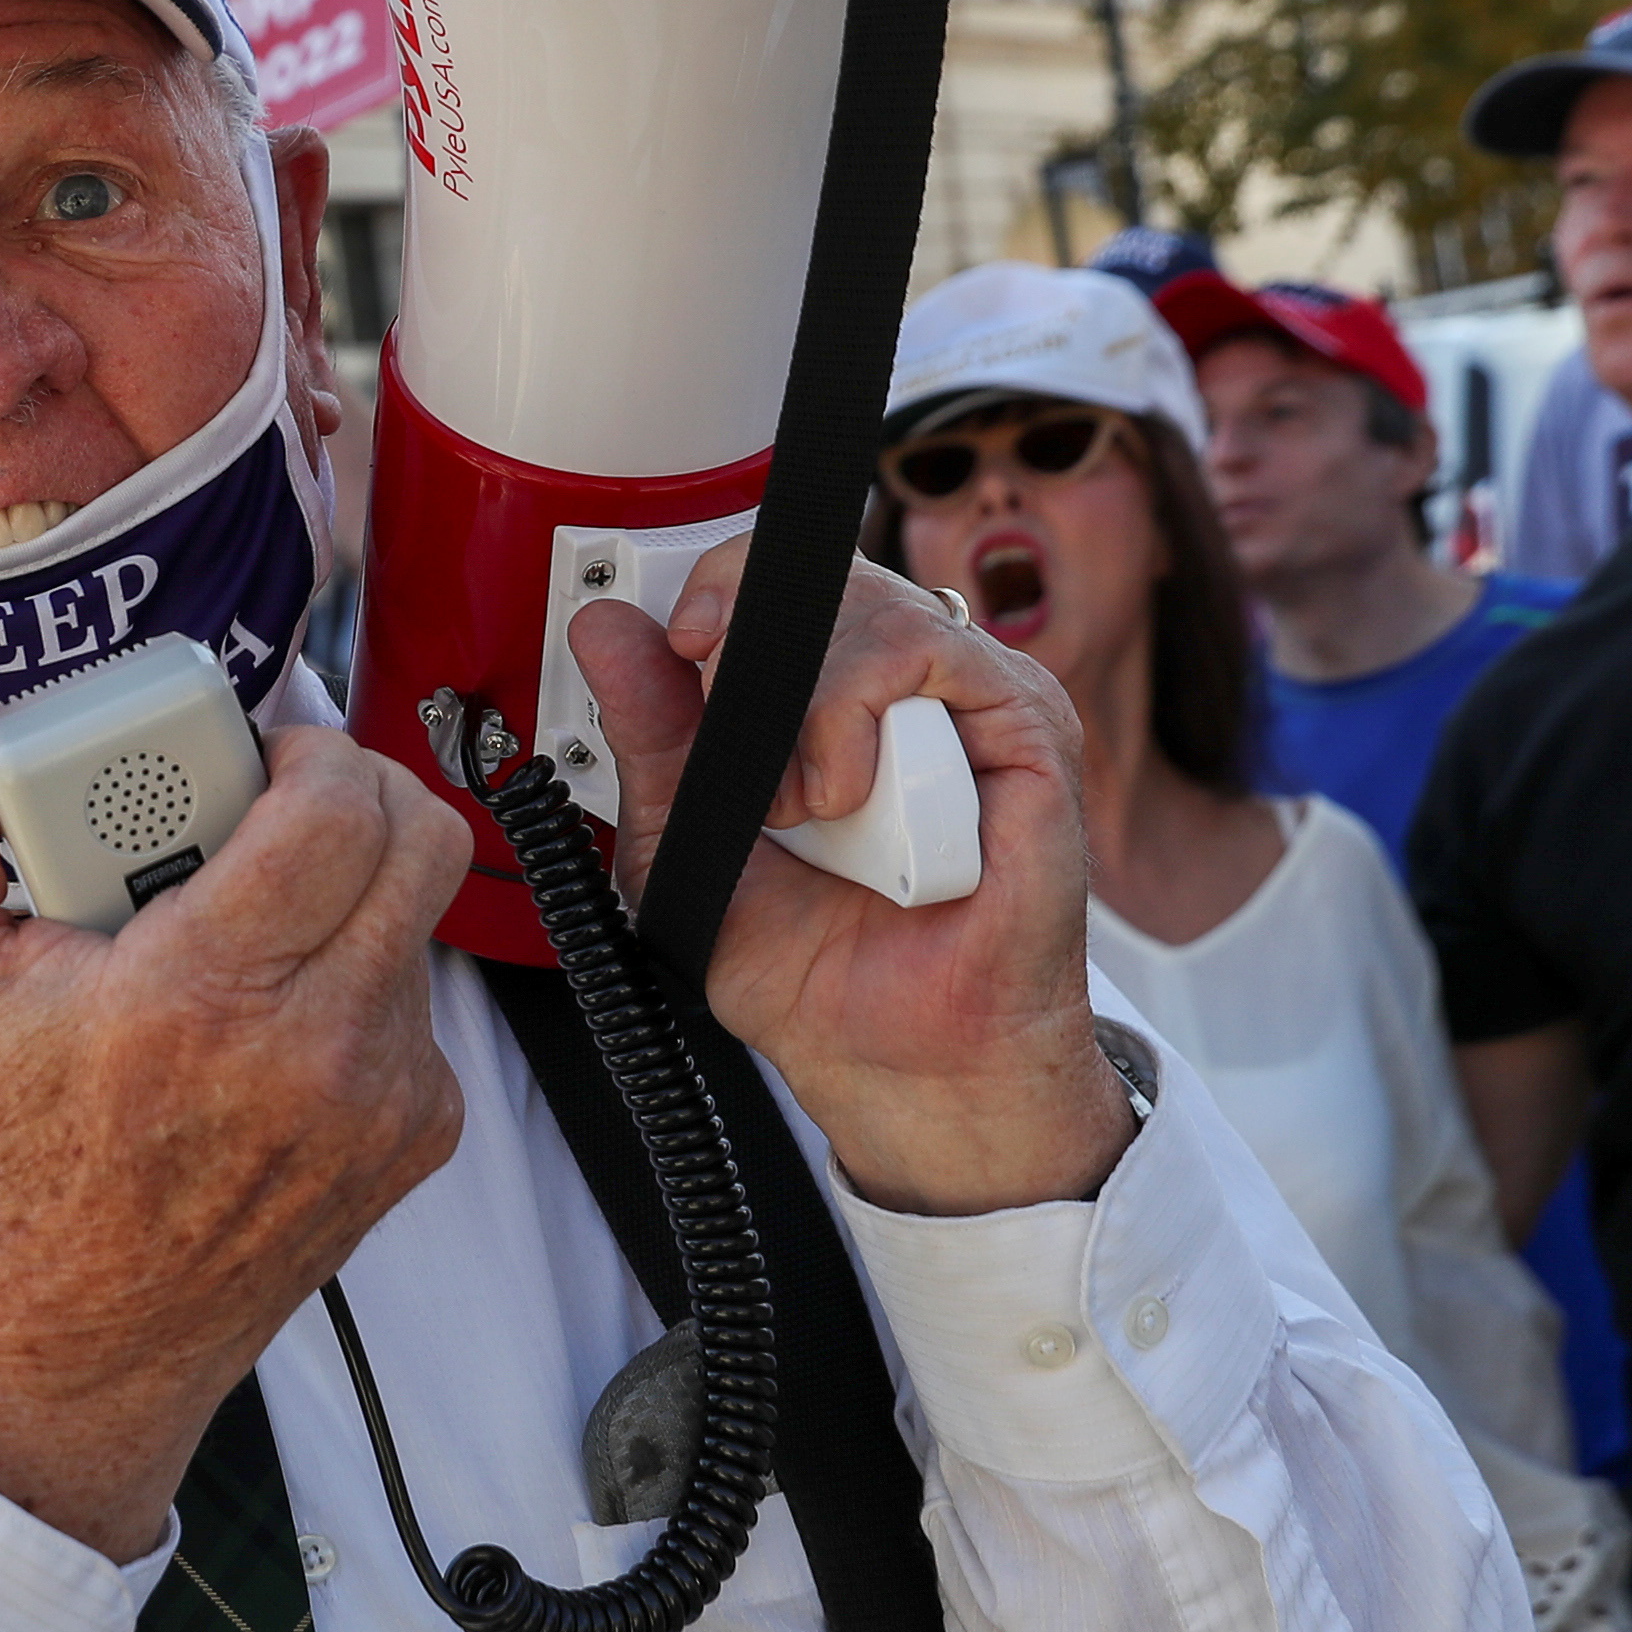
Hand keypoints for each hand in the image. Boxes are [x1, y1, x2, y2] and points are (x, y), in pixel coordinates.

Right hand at [0, 643, 470, 1557]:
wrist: (81, 1323)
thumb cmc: (11, 1142)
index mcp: (197, 997)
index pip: (334, 811)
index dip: (307, 751)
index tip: (253, 758)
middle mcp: (313, 1051)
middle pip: (419, 837)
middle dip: (355, 789)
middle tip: (280, 803)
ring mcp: (381, 1097)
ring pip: (422, 911)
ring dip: (355, 885)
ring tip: (257, 917)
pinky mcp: (419, 1132)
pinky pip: (420, 996)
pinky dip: (361, 972)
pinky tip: (276, 1007)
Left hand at [569, 543, 1130, 1215]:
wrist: (894, 1059)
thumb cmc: (815, 969)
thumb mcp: (684, 844)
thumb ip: (649, 735)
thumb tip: (604, 627)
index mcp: (836, 697)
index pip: (784, 575)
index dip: (724, 582)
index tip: (680, 639)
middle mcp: (910, 688)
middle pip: (824, 572)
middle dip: (750, 635)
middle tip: (724, 727)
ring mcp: (974, 702)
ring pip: (872, 605)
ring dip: (803, 706)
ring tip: (797, 807)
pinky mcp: (1027, 727)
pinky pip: (929, 652)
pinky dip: (856, 720)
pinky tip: (841, 799)